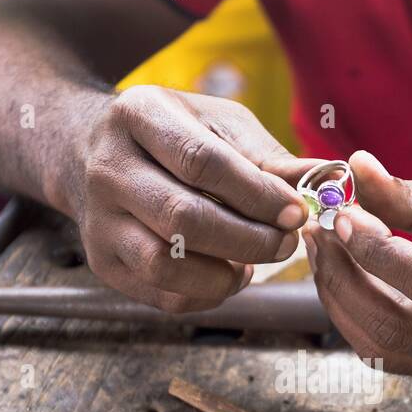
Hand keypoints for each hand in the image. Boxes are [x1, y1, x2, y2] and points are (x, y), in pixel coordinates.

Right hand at [56, 86, 314, 311]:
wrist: (86, 150)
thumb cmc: (171, 136)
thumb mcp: (215, 124)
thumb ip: (267, 155)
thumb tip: (325, 180)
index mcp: (138, 115)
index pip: (201, 163)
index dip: (256, 194)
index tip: (297, 213)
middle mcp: (108, 168)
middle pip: (183, 218)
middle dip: (248, 239)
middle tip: (286, 244)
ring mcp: (98, 220)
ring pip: (165, 266)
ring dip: (224, 275)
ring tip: (254, 263)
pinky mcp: (102, 263)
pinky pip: (161, 295)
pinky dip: (206, 295)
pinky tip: (227, 275)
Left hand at [304, 152, 411, 378]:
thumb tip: (353, 169)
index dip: (376, 251)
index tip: (340, 214)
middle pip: (396, 328)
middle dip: (344, 279)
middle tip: (318, 232)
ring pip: (382, 348)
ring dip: (340, 299)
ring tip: (324, 249)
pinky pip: (388, 354)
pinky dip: (356, 316)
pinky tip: (345, 275)